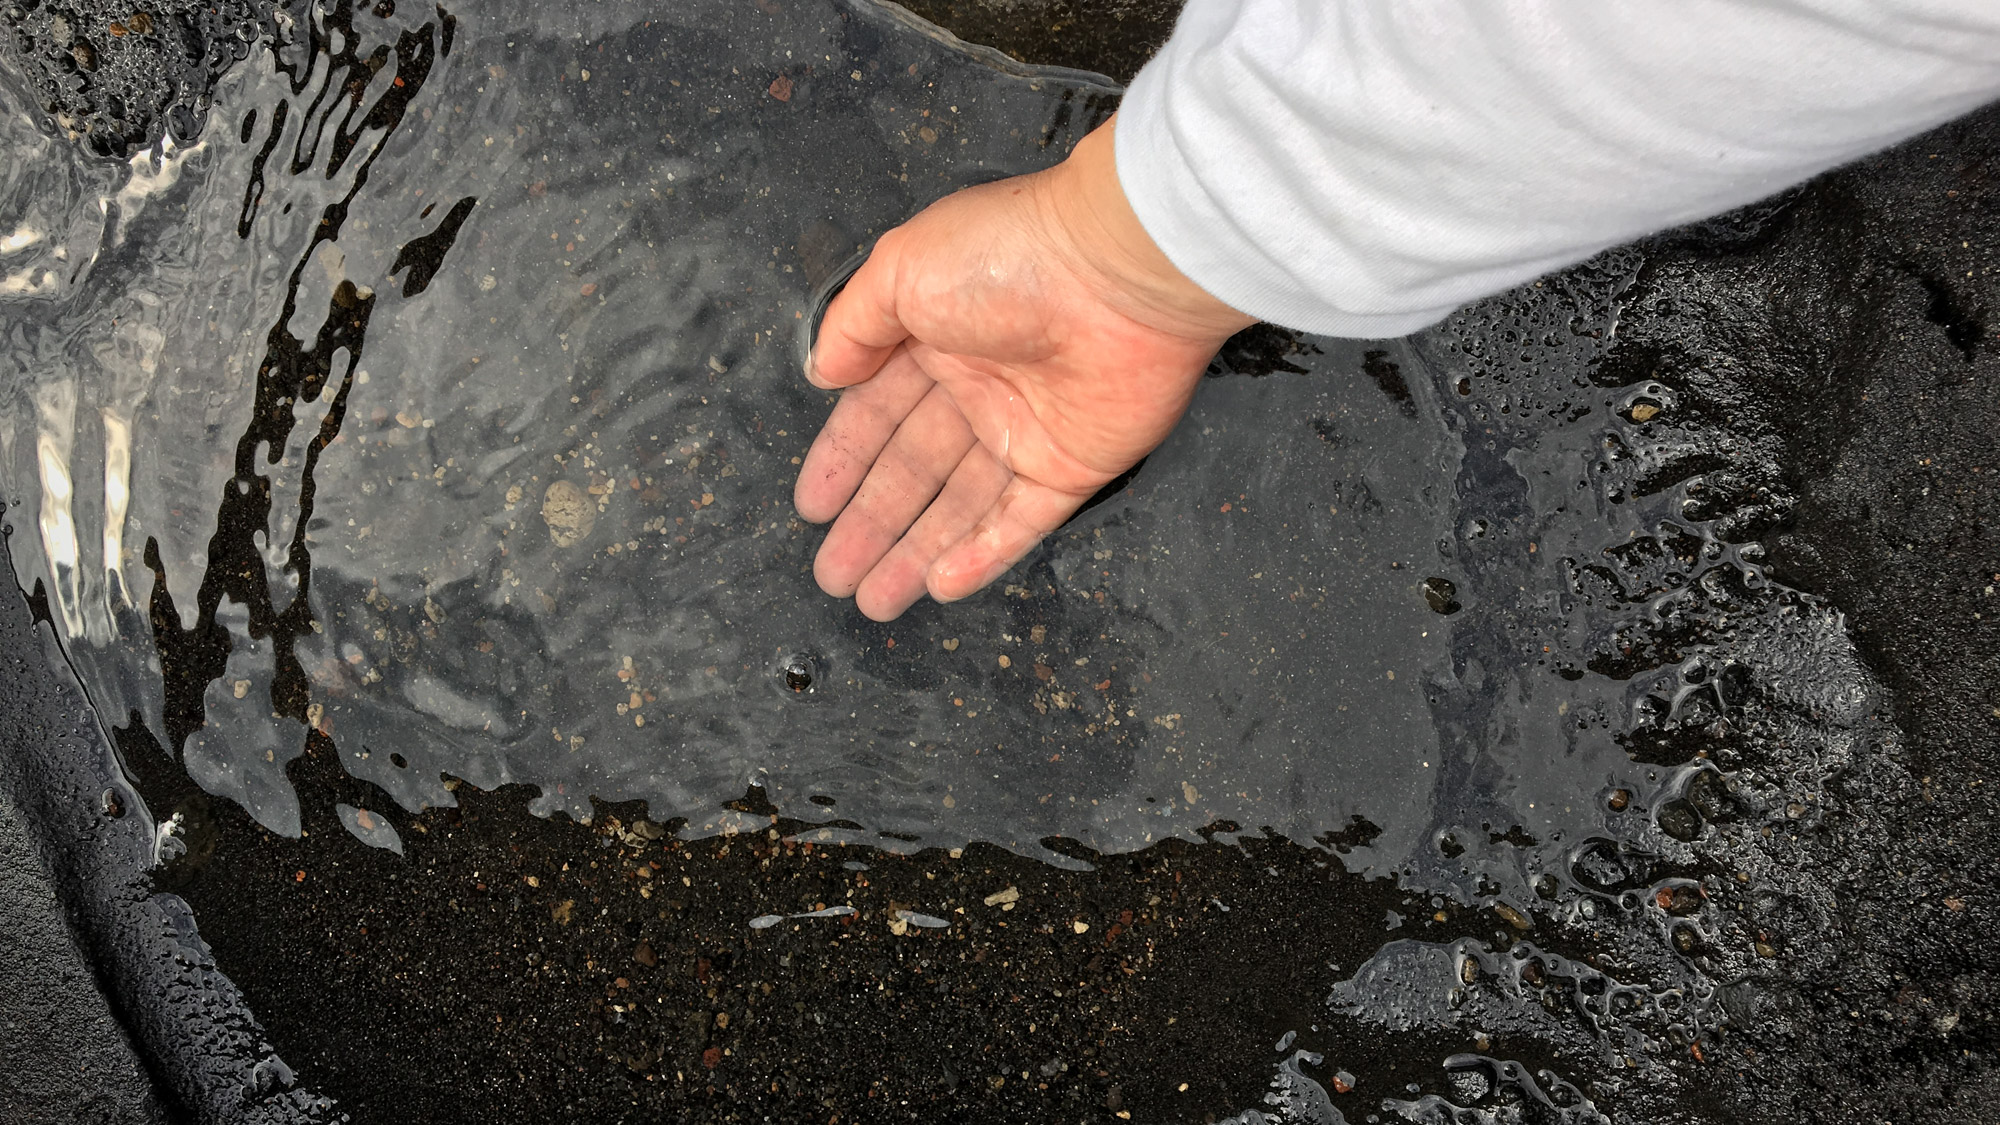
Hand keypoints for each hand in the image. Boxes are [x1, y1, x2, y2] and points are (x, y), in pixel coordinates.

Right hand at [794, 115, 1254, 620]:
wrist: (1119, 273)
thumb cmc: (1009, 257)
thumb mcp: (900, 269)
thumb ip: (854, 324)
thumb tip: (821, 371)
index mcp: (938, 338)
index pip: (878, 414)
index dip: (844, 462)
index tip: (813, 507)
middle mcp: (981, 387)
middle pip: (913, 471)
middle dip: (871, 524)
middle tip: (832, 575)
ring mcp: (1028, 431)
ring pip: (960, 507)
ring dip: (914, 554)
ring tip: (871, 600)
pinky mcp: (1074, 466)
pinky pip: (1021, 521)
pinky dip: (982, 556)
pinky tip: (940, 587)